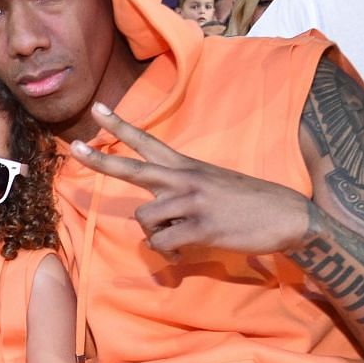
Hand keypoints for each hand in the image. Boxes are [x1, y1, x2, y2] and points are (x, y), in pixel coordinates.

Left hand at [73, 103, 311, 254]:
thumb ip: (179, 193)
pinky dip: (169, 252)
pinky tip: (187, 249)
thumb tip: (154, 221)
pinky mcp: (201, 228)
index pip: (147, 141)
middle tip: (75, 148)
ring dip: (156, 234)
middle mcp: (185, 179)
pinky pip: (163, 244)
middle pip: (133, 169)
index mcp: (187, 166)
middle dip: (100, 161)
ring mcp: (192, 203)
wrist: (289, 216)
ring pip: (145, 220)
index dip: (120, 126)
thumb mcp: (212, 184)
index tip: (97, 110)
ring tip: (179, 236)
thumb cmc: (247, 202)